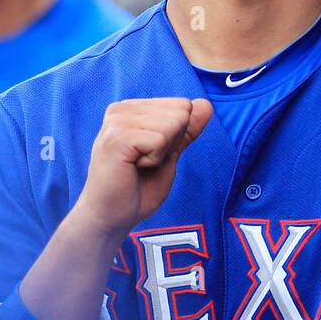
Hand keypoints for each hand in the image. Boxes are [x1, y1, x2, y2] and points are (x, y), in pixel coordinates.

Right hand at [73, 97, 212, 240]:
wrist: (113, 216)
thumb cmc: (138, 187)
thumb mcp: (170, 153)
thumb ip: (187, 129)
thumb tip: (207, 104)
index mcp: (131, 109)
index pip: (182, 105)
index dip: (177, 136)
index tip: (151, 154)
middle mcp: (121, 109)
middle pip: (181, 112)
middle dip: (171, 144)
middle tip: (144, 163)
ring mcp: (116, 122)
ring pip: (173, 123)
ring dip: (162, 153)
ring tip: (137, 165)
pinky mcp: (116, 138)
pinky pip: (161, 139)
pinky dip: (155, 160)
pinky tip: (133, 168)